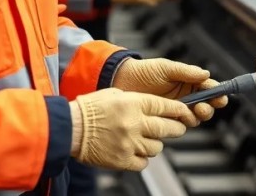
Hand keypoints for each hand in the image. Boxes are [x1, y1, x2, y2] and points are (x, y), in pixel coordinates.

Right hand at [69, 88, 196, 170]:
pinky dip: (142, 157)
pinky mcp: (123, 160)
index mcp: (133, 103)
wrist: (71, 128)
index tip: (184, 112)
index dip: (178, 110)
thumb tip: (154, 107)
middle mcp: (134, 123)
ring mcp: (130, 143)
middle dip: (176, 128)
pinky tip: (135, 151)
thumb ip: (137, 101)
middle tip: (177, 128)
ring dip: (155, 143)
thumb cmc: (90, 109)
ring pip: (158, 147)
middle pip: (167, 128)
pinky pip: (144, 162)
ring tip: (145, 139)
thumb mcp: (115, 94)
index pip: (165, 106)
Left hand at [112, 58, 227, 120]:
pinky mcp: (165, 120)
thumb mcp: (166, 67)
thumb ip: (186, 72)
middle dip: (209, 107)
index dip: (217, 92)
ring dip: (198, 116)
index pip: (208, 88)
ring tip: (193, 112)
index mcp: (188, 82)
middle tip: (204, 106)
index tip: (220, 95)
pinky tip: (180, 120)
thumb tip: (206, 74)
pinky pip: (179, 125)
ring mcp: (176, 109)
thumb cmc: (144, 71)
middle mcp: (185, 97)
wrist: (122, 81)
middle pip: (206, 106)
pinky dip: (183, 124)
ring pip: (195, 117)